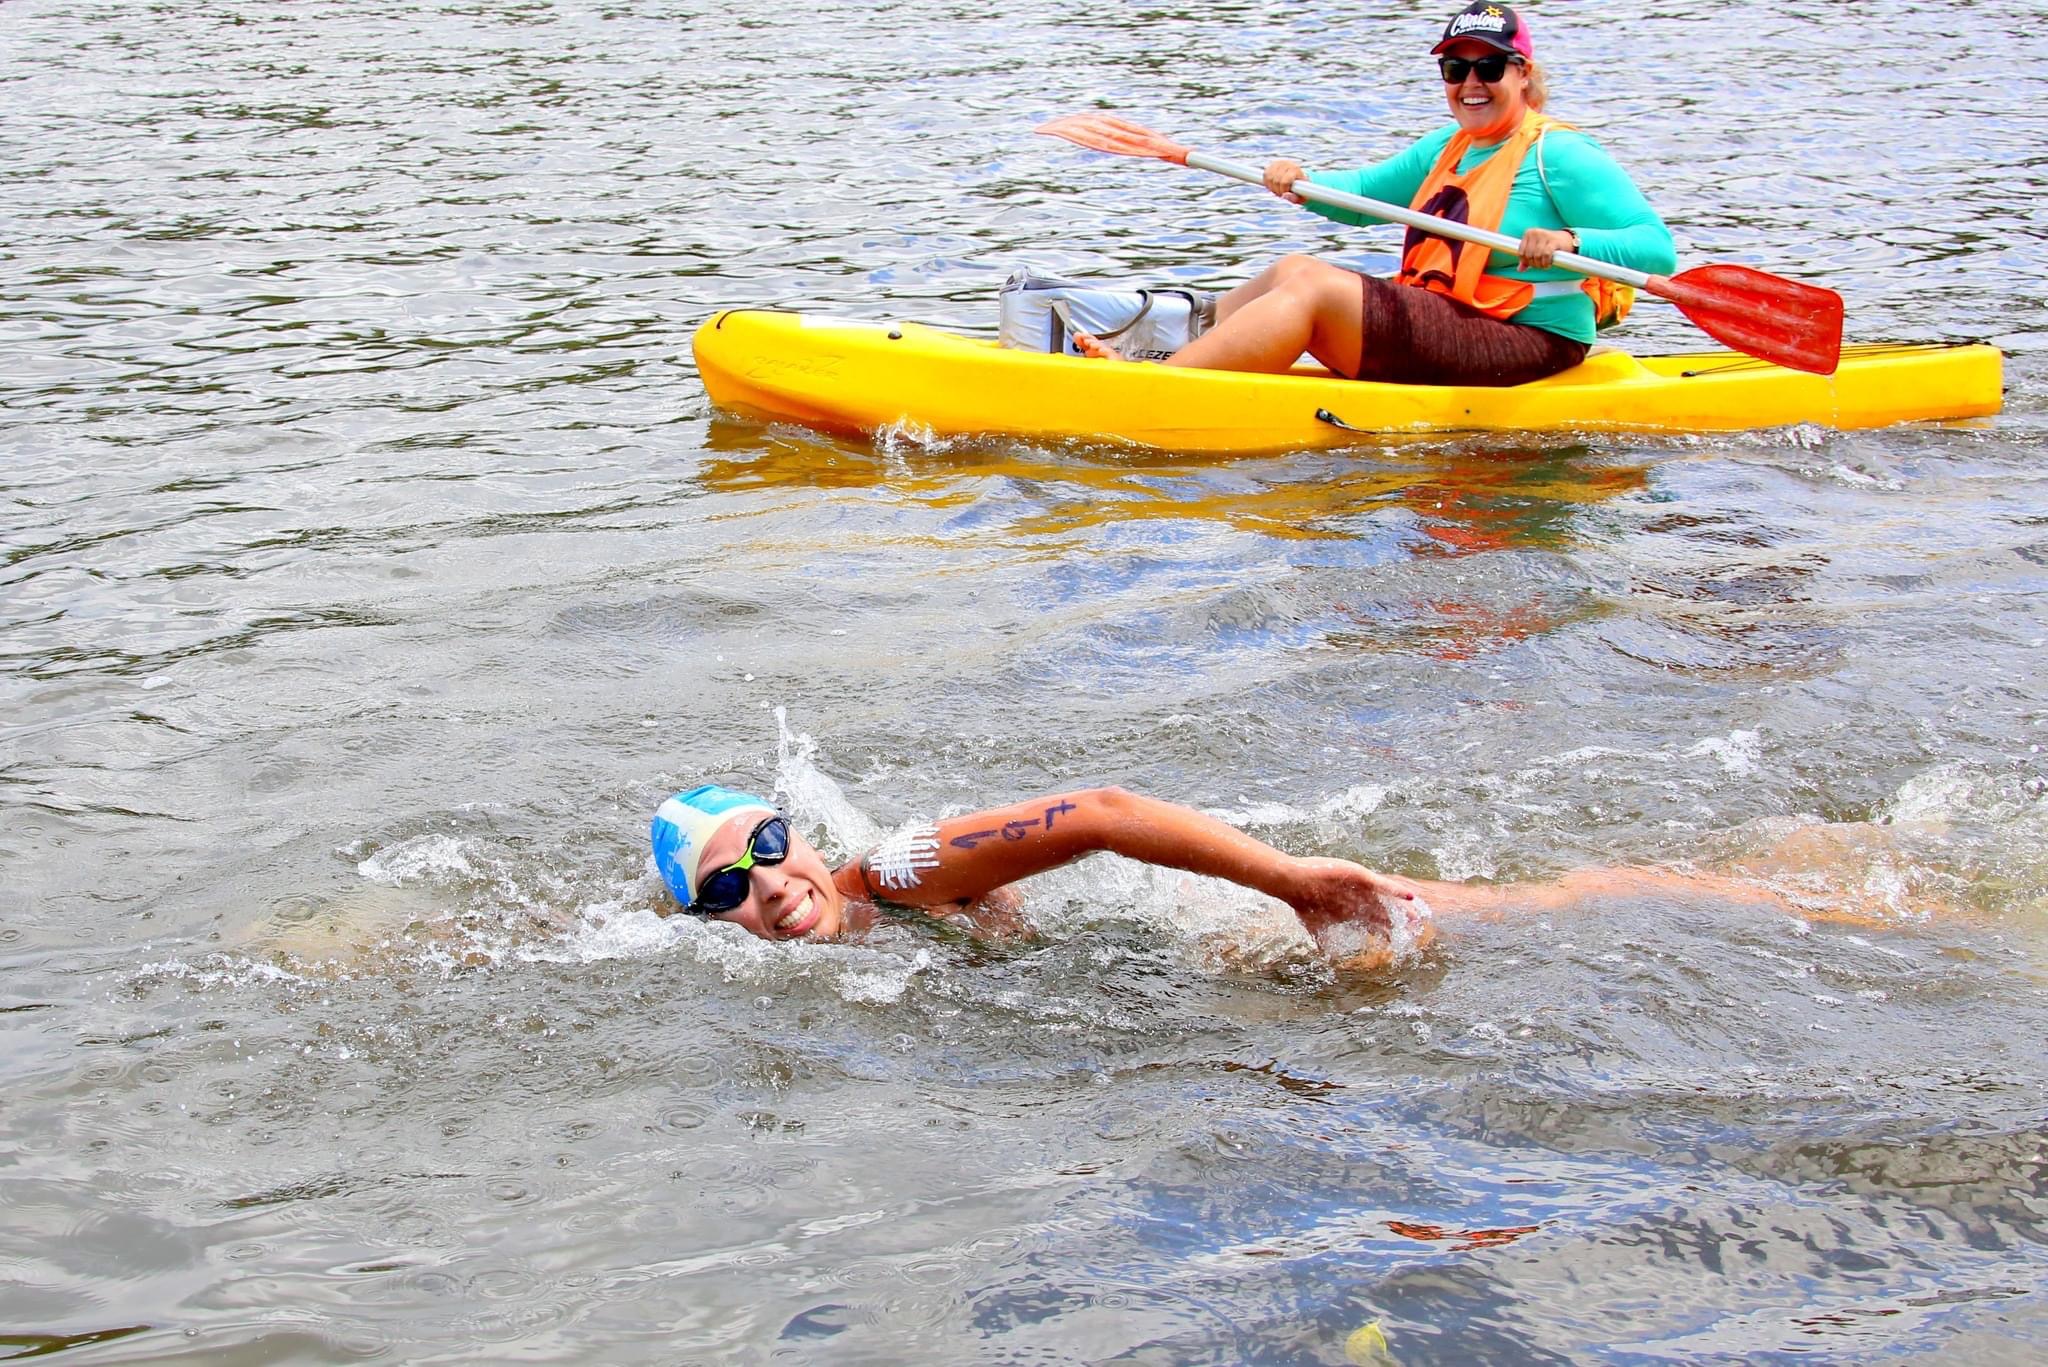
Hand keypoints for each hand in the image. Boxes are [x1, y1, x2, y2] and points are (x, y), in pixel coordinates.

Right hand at [1263, 158, 1306, 203]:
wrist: (1297, 179)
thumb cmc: (1301, 189)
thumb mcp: (1300, 196)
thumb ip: (1293, 198)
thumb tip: (1285, 196)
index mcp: (1295, 170)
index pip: (1284, 182)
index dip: (1283, 190)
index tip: (1285, 194)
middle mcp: (1286, 164)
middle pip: (1276, 181)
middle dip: (1277, 190)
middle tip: (1281, 193)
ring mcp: (1278, 163)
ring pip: (1269, 178)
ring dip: (1271, 187)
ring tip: (1277, 189)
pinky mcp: (1272, 165)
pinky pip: (1265, 175)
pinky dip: (1267, 182)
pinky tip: (1273, 185)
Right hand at [1282, 856, 1418, 935]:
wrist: (1294, 881)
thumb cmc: (1303, 901)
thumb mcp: (1314, 924)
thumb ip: (1323, 939)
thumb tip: (1327, 957)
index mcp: (1351, 911)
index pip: (1373, 922)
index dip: (1386, 930)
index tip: (1397, 940)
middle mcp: (1357, 899)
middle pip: (1384, 912)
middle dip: (1400, 921)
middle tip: (1416, 929)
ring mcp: (1360, 888)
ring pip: (1387, 901)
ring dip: (1403, 909)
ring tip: (1420, 917)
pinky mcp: (1359, 876)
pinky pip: (1381, 885)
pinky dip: (1394, 891)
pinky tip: (1409, 896)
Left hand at [1517, 227, 1576, 270]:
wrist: (1566, 240)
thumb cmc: (1548, 245)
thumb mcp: (1536, 250)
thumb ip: (1527, 259)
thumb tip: (1519, 269)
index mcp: (1528, 233)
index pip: (1521, 252)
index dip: (1526, 262)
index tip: (1532, 264)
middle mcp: (1535, 233)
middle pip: (1529, 255)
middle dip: (1534, 264)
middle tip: (1540, 265)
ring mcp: (1544, 235)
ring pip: (1537, 255)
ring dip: (1540, 264)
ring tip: (1545, 265)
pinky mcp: (1553, 240)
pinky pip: (1546, 254)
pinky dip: (1546, 262)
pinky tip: (1548, 263)